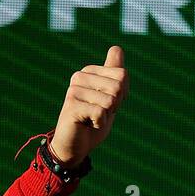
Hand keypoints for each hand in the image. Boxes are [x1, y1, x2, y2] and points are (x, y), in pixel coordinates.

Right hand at [49, 46, 128, 169]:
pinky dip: (99, 124)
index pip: (122, 75)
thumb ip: (114, 74)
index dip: (122, 95)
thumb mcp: (108, 97)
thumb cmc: (92, 123)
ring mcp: (74, 90)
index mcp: (90, 71)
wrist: (74, 147)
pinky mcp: (72, 105)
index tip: (107, 105)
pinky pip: (100, 112)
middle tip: (99, 114)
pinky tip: (87, 125)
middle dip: (114, 106)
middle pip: (118, 86)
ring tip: (92, 120)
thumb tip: (116, 48)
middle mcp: (80, 76)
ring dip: (106, 116)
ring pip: (110, 100)